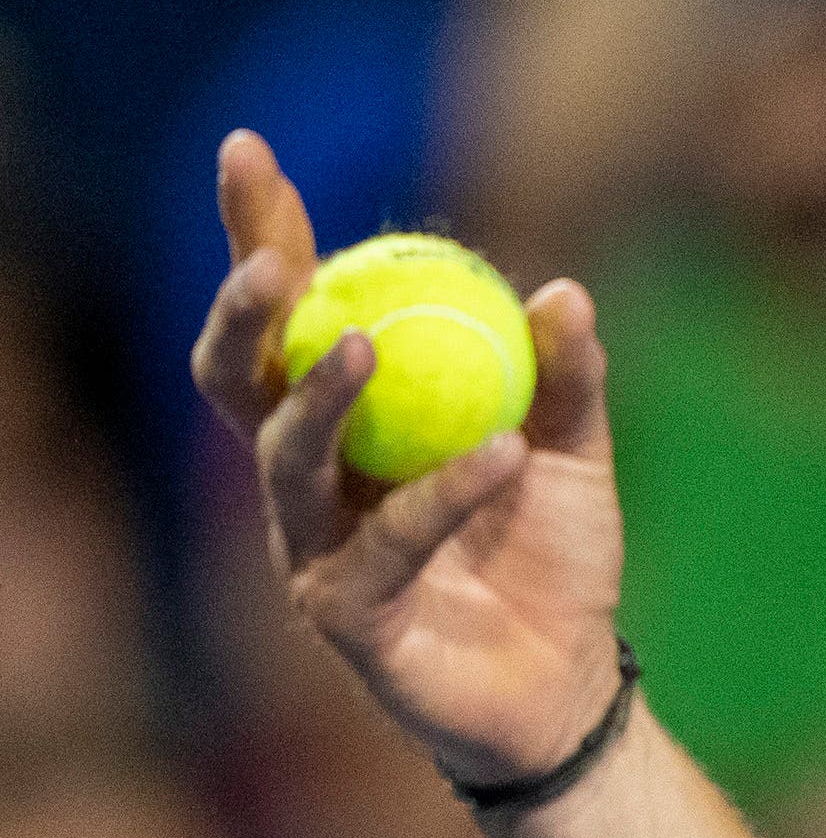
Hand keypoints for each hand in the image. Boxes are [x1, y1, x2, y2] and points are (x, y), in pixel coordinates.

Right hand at [190, 134, 631, 789]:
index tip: (246, 151)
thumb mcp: (575, 453)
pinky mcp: (347, 617)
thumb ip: (566, 378)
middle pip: (239, 377)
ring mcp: (314, 547)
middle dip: (242, 312)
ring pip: (285, 461)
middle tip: (274, 261)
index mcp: (347, 419)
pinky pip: (385, 544)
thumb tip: (561, 291)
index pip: (288, 313)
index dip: (256, 234)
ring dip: (320, 397)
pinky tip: (501, 456)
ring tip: (371, 346)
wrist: (573, 686)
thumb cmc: (555, 558)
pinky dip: (444, 495)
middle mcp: (307, 477)